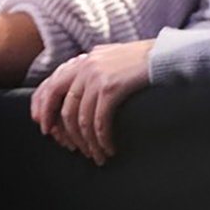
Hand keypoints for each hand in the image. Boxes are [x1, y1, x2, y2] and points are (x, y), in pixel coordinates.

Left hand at [29, 40, 152, 164]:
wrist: (166, 54)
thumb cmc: (142, 60)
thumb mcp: (110, 58)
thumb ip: (91, 70)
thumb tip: (73, 95)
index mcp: (82, 60)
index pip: (50, 86)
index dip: (43, 111)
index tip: (46, 130)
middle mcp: (85, 66)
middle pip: (64, 108)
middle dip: (66, 134)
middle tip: (72, 148)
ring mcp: (97, 77)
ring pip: (81, 120)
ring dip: (88, 143)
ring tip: (97, 155)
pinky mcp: (111, 88)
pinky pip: (99, 122)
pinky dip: (102, 139)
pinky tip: (109, 148)